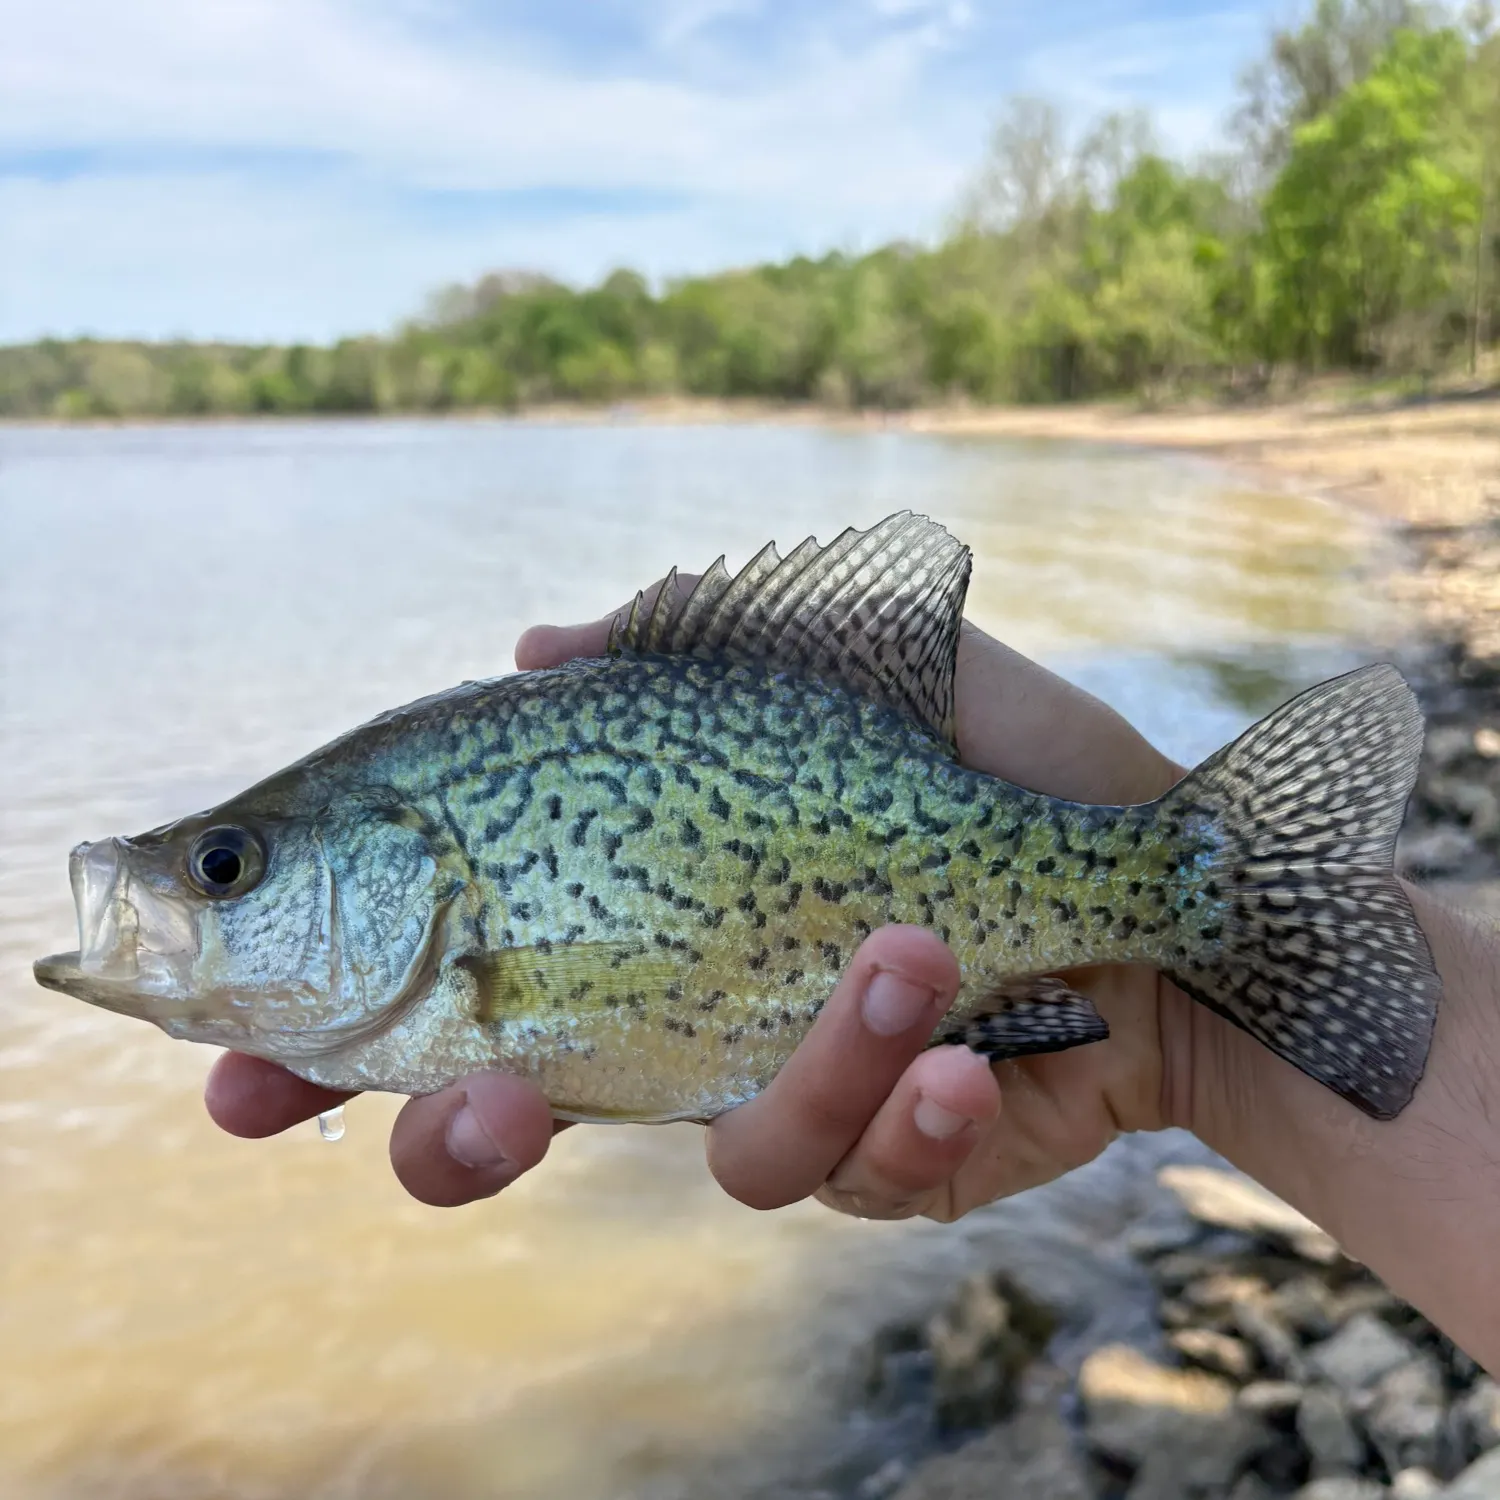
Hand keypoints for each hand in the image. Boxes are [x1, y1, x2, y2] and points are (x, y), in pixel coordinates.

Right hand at [207, 578, 1186, 1216]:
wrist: (1163, 871)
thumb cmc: (994, 751)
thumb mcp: (835, 661)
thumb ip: (680, 649)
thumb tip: (530, 645)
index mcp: (640, 915)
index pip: (445, 988)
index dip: (333, 1048)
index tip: (237, 1082)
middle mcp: (689, 1017)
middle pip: (518, 1126)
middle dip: (465, 1142)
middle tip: (477, 1106)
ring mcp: (787, 1093)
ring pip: (726, 1151)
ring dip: (811, 1061)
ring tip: (904, 957)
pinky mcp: (896, 1157)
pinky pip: (868, 1172)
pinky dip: (915, 1108)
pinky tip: (979, 1050)